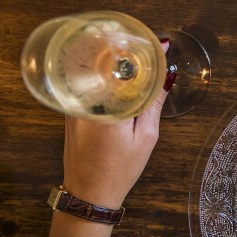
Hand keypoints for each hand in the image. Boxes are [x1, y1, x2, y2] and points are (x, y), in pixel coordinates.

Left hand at [46, 44, 169, 236]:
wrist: (89, 193)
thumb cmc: (120, 170)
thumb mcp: (146, 138)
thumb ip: (153, 105)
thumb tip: (165, 80)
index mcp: (109, 110)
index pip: (127, 70)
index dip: (147, 54)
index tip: (163, 44)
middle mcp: (87, 104)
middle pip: (108, 67)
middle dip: (130, 54)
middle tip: (152, 47)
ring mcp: (75, 107)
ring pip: (96, 76)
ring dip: (117, 65)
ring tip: (140, 60)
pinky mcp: (71, 112)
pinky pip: (89, 87)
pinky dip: (105, 79)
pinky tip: (121, 80)